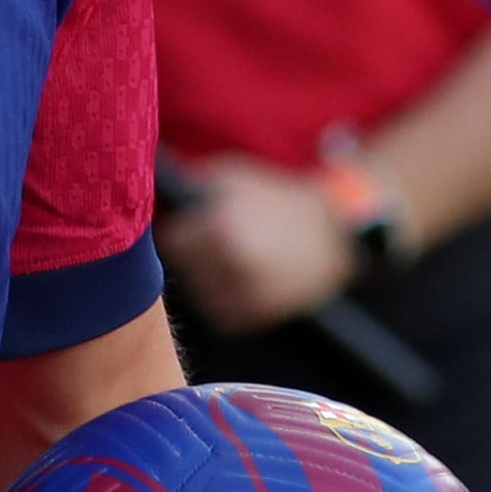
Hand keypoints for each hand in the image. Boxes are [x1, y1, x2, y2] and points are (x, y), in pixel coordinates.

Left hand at [160, 156, 351, 333]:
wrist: (334, 233)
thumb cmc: (277, 198)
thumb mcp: (233, 175)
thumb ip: (191, 184)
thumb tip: (156, 196)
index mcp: (221, 227)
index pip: (172, 242)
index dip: (179, 233)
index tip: (186, 229)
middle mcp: (231, 265)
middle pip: (184, 270)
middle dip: (192, 256)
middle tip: (205, 245)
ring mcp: (247, 294)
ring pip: (200, 295)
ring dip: (205, 280)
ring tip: (224, 261)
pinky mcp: (260, 315)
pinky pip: (221, 314)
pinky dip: (224, 301)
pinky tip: (239, 279)